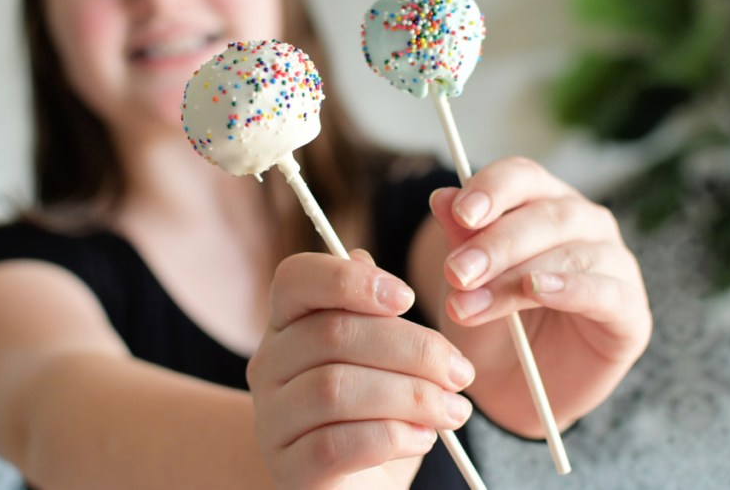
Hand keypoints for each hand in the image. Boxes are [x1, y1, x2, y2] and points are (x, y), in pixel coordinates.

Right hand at [246, 251, 475, 489]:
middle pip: (332, 334)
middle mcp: (268, 366)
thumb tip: (365, 261)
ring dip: (410, 396)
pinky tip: (423, 438)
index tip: (409, 298)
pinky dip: (393, 437)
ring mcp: (272, 420)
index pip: (295, 279)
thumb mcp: (379, 358)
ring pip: (335, 388)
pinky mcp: (289, 469)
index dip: (350, 280)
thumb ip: (373, 313)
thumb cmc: (372, 413)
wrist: (353, 487)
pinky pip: (337, 444)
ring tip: (453, 410)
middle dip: (412, 349)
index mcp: (287, 324)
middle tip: (461, 373)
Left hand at [426, 157, 650, 435]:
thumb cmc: (491, 325)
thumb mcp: (466, 285)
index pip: (522, 176)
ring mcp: (613, 263)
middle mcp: (584, 223)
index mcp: (543, 202)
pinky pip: (605, 292)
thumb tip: (441, 198)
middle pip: (545, 214)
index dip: (491, 189)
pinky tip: (539, 290)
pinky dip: (571, 289)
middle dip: (495, 244)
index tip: (457, 213)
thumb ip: (460, 241)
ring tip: (473, 302)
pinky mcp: (630, 311)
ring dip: (516, 276)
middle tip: (456, 273)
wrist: (513, 389)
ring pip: (570, 253)